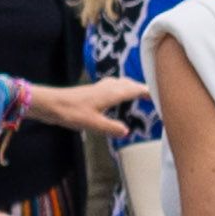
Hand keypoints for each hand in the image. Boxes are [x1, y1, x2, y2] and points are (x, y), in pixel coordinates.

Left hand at [25, 77, 147, 138]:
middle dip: (143, 88)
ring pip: (121, 83)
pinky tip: (117, 96)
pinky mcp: (92, 90)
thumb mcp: (93, 124)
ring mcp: (100, 87)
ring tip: (140, 94)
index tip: (164, 96)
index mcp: (112, 93)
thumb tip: (127, 132)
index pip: (137, 89)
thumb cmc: (71, 112)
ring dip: (132, 87)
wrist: (50, 103)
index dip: (150, 92)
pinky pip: (113, 86)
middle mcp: (108, 87)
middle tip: (156, 97)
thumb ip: (111, 128)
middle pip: (131, 84)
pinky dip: (121, 89)